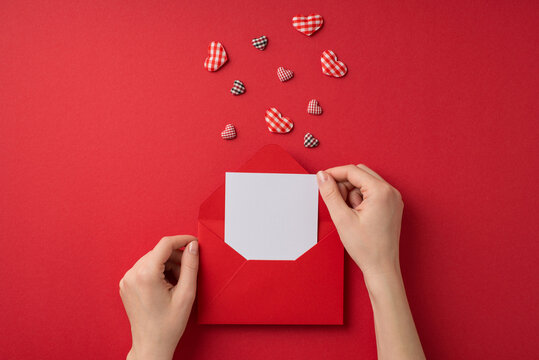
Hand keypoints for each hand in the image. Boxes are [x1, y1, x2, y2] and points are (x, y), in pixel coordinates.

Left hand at [119, 235, 198, 359]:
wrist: (151, 344)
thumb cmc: (168, 325)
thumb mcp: (186, 294)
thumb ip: (190, 266)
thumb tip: (193, 246)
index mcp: (145, 275)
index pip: (165, 244)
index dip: (182, 240)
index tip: (194, 242)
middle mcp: (132, 274)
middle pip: (159, 252)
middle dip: (176, 258)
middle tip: (187, 274)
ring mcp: (127, 279)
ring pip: (152, 259)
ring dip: (168, 265)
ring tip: (177, 284)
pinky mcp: (126, 284)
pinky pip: (145, 268)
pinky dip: (158, 271)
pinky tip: (166, 286)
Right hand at [317, 164, 403, 278]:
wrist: (382, 267)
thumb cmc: (366, 248)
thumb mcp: (342, 218)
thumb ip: (330, 194)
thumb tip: (322, 176)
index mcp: (381, 191)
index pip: (353, 171)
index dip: (334, 173)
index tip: (321, 179)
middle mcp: (390, 191)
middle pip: (360, 173)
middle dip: (344, 183)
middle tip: (336, 202)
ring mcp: (393, 199)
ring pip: (365, 182)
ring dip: (352, 192)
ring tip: (349, 214)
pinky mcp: (391, 206)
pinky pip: (372, 192)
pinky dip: (360, 199)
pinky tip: (356, 215)